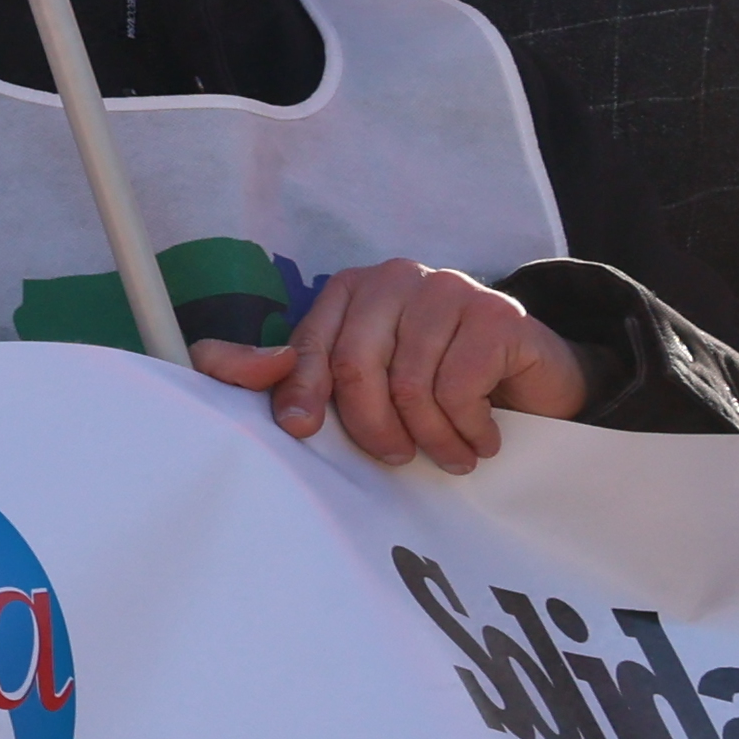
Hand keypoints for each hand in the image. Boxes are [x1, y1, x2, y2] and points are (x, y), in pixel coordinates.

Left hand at [189, 260, 588, 472]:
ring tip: (448, 454)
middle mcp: (395, 279)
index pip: (309, 347)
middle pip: (354, 366)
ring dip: (429, 436)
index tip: (298, 432)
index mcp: (352, 291)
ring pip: (409, 382)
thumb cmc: (434, 381)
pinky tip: (481, 438)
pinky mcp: (497, 313)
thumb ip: (284, 373)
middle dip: (370, 427)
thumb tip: (206, 363)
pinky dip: (467, 426)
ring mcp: (448, 289)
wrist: (532, 380)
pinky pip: (460, 383)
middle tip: (395, 459)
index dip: (299, 393)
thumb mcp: (359, 381)